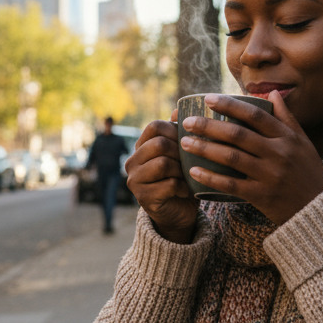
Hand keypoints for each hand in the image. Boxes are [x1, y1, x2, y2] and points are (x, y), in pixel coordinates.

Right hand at [124, 112, 198, 243]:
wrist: (179, 213)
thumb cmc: (182, 179)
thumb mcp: (182, 154)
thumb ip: (179, 133)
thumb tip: (179, 109)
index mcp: (140, 147)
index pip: (154, 126)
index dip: (175, 131)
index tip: (188, 142)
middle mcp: (132, 162)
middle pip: (159, 144)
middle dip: (180, 152)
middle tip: (190, 162)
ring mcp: (135, 180)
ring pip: (163, 164)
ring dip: (181, 170)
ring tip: (186, 176)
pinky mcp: (143, 198)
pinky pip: (168, 185)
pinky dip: (182, 187)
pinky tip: (184, 190)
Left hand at [179, 92, 322, 224]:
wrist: (318, 209)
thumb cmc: (308, 172)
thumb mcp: (303, 142)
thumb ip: (286, 118)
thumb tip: (271, 94)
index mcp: (287, 137)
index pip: (254, 115)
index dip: (230, 105)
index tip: (208, 99)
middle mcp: (278, 153)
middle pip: (238, 135)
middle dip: (209, 126)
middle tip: (187, 122)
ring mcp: (270, 175)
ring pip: (231, 158)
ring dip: (205, 149)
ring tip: (185, 142)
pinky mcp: (262, 195)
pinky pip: (232, 185)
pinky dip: (211, 177)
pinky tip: (194, 171)